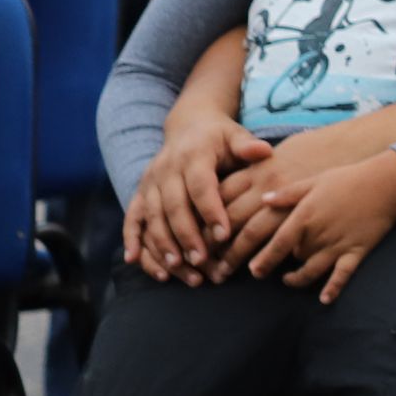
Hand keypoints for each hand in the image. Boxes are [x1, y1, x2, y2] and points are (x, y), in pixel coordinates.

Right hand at [127, 118, 272, 283]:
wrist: (189, 127)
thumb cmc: (220, 137)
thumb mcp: (236, 136)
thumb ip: (247, 146)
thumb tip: (264, 151)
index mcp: (192, 157)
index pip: (201, 187)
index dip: (211, 211)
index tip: (225, 236)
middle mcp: (166, 170)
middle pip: (173, 206)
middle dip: (186, 235)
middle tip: (201, 260)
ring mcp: (149, 183)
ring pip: (152, 217)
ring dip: (162, 244)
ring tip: (178, 268)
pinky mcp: (140, 193)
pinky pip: (132, 218)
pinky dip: (131, 239)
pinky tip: (134, 260)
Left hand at [241, 153, 395, 302]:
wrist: (385, 184)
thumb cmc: (348, 179)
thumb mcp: (314, 181)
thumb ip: (288, 193)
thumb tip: (264, 200)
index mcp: (305, 216)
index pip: (278, 243)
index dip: (264, 259)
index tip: (253, 270)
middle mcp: (319, 234)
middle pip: (294, 257)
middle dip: (281, 263)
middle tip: (267, 268)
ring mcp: (338, 245)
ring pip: (312, 270)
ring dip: (298, 279)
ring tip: (289, 280)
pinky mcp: (356, 251)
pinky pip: (343, 275)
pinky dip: (334, 289)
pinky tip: (325, 299)